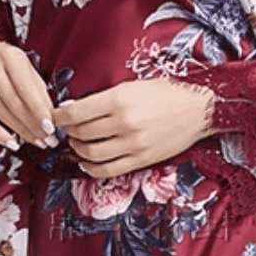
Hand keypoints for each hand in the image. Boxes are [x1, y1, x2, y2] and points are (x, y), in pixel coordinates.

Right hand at [0, 41, 58, 150]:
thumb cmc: (10, 64)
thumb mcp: (28, 70)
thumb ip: (39, 92)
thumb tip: (52, 118)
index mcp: (9, 56)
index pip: (26, 89)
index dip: (39, 111)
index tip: (51, 127)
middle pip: (14, 103)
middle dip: (33, 125)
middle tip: (47, 139)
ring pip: (1, 113)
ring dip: (21, 132)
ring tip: (36, 141)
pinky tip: (12, 143)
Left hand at [51, 78, 213, 177]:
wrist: (199, 109)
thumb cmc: (167, 92)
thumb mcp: (133, 85)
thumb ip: (105, 98)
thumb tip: (76, 109)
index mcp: (120, 99)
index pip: (76, 113)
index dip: (60, 116)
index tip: (56, 116)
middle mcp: (124, 123)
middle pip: (81, 134)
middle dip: (68, 132)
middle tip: (67, 129)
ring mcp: (133, 144)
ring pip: (90, 153)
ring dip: (77, 150)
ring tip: (77, 143)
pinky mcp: (141, 159)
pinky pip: (108, 170)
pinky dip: (91, 168)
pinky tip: (86, 162)